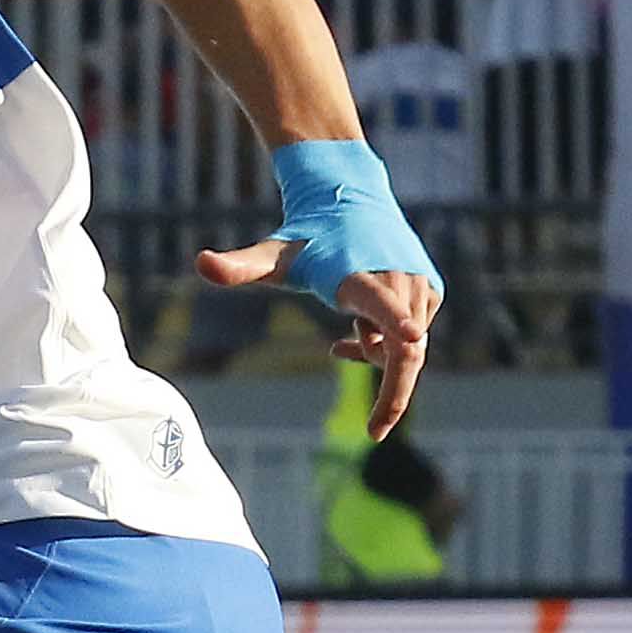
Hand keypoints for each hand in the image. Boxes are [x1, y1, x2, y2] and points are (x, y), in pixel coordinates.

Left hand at [190, 239, 439, 435]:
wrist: (350, 201)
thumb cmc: (307, 238)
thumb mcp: (272, 256)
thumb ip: (239, 267)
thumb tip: (199, 262)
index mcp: (356, 275)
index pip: (378, 302)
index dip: (393, 321)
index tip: (411, 338)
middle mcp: (396, 278)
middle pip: (404, 349)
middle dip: (391, 392)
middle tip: (374, 431)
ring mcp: (419, 285)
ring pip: (407, 347)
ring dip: (374, 357)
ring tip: (339, 346)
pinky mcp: (432, 292)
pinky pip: (414, 337)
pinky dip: (387, 346)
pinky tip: (358, 334)